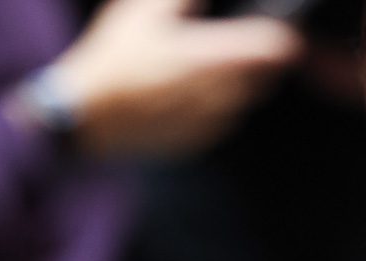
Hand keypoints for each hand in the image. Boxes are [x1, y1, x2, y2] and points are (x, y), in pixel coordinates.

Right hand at [48, 0, 303, 158]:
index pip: (273, 49)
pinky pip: (220, 123)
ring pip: (243, 101)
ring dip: (237, 86)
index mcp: (212, 58)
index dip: (280, 37)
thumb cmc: (113, 58)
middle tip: (235, 45)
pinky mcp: (194, 142)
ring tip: (206, 70)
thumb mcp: (145, 9)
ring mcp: (208, 124)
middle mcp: (218, 95)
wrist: (85, 116)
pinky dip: (215, 109)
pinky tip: (187, 95)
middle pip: (264, 77)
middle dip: (257, 62)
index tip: (278, 31)